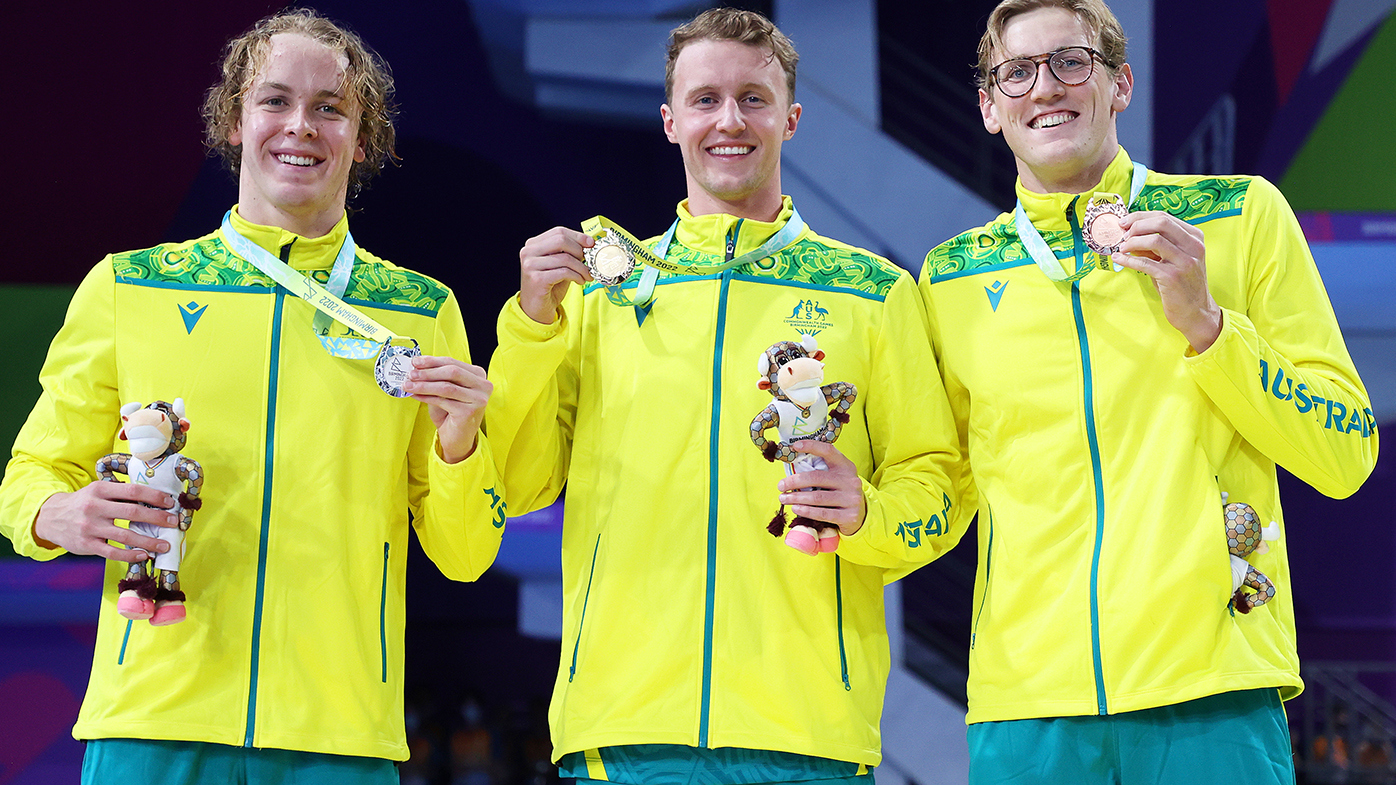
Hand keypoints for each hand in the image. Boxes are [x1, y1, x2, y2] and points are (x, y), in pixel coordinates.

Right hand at [33, 480, 176, 561]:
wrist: (51, 518)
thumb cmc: (83, 503)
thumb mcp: (97, 490)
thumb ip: (120, 492)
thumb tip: (154, 497)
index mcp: (100, 489)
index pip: (133, 491)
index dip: (155, 496)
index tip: (170, 502)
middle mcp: (94, 508)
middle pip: (133, 512)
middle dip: (157, 518)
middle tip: (173, 522)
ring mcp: (90, 528)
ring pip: (125, 536)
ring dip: (149, 541)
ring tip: (165, 545)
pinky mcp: (87, 545)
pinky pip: (112, 553)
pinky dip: (130, 555)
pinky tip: (144, 555)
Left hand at [405, 355, 491, 463]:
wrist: (457, 438)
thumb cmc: (450, 413)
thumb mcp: (444, 391)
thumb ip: (436, 378)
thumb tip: (416, 367)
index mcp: (478, 375)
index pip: (453, 362)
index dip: (432, 361)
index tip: (415, 361)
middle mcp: (483, 385)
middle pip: (452, 372)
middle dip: (428, 372)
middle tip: (410, 373)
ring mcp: (478, 399)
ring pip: (446, 387)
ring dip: (424, 385)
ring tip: (408, 385)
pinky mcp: (469, 412)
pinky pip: (442, 401)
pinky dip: (425, 397)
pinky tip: (414, 395)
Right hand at [519, 227, 593, 324]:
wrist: (536, 309)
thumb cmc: (549, 286)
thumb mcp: (559, 265)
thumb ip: (569, 253)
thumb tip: (589, 244)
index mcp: (533, 245)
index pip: (558, 231)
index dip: (577, 236)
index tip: (591, 244)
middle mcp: (528, 252)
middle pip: (561, 240)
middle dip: (579, 250)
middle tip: (588, 261)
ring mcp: (530, 265)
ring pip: (565, 258)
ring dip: (581, 267)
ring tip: (587, 275)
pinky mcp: (536, 279)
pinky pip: (564, 272)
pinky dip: (576, 276)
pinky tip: (579, 281)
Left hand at [777, 440, 866, 534]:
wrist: (860, 515)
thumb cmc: (840, 493)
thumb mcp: (836, 478)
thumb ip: (821, 471)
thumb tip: (792, 467)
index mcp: (846, 466)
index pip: (828, 451)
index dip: (812, 446)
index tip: (795, 446)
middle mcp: (850, 481)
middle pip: (816, 477)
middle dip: (794, 481)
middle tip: (780, 485)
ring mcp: (851, 499)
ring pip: (817, 497)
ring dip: (796, 498)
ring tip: (783, 498)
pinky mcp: (849, 516)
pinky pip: (822, 513)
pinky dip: (806, 511)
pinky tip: (795, 508)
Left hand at [1110, 211, 1222, 351]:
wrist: (1195, 311)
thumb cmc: (1181, 284)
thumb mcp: (1173, 259)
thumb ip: (1157, 245)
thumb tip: (1129, 233)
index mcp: (1195, 237)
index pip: (1165, 217)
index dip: (1140, 217)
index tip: (1124, 222)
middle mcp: (1193, 246)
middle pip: (1161, 222)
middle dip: (1136, 225)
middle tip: (1122, 234)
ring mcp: (1185, 261)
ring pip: (1154, 240)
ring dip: (1132, 242)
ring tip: (1121, 248)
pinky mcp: (1173, 277)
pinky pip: (1145, 262)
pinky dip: (1128, 259)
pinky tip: (1119, 259)